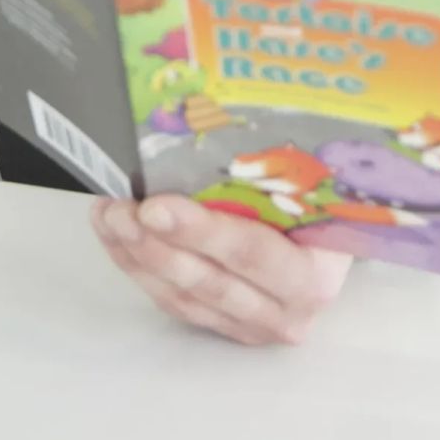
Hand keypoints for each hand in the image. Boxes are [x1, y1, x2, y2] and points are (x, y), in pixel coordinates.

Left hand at [91, 193, 352, 344]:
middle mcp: (286, 313)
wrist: (331, 243)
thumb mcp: (311, 186)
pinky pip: (173, 302)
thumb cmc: (320, 202)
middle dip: (155, 244)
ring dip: (137, 255)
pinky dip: (139, 268)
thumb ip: (275, 169)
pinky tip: (115, 235)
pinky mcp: (222, 328)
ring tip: (107, 214)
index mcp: (315, 275)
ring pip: (183, 297)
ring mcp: (252, 327)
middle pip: (210, 282)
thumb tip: (222, 112)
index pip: (254, 253)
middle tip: (119, 209)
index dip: (202, 232)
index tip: (155, 205)